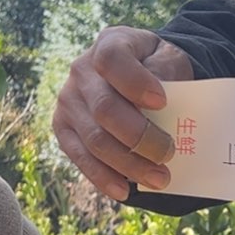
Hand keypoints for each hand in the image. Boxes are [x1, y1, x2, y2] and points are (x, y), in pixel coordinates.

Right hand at [53, 26, 193, 201]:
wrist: (142, 76)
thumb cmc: (160, 69)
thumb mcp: (171, 60)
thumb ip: (168, 74)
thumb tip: (163, 105)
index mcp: (111, 43)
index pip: (112, 60)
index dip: (134, 82)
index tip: (161, 102)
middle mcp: (82, 70)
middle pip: (105, 109)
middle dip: (140, 138)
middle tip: (168, 154)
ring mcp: (68, 101)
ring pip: (95, 140)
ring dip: (128, 165)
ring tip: (160, 179)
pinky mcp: (63, 129)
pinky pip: (81, 158)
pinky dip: (104, 177)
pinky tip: (125, 191)